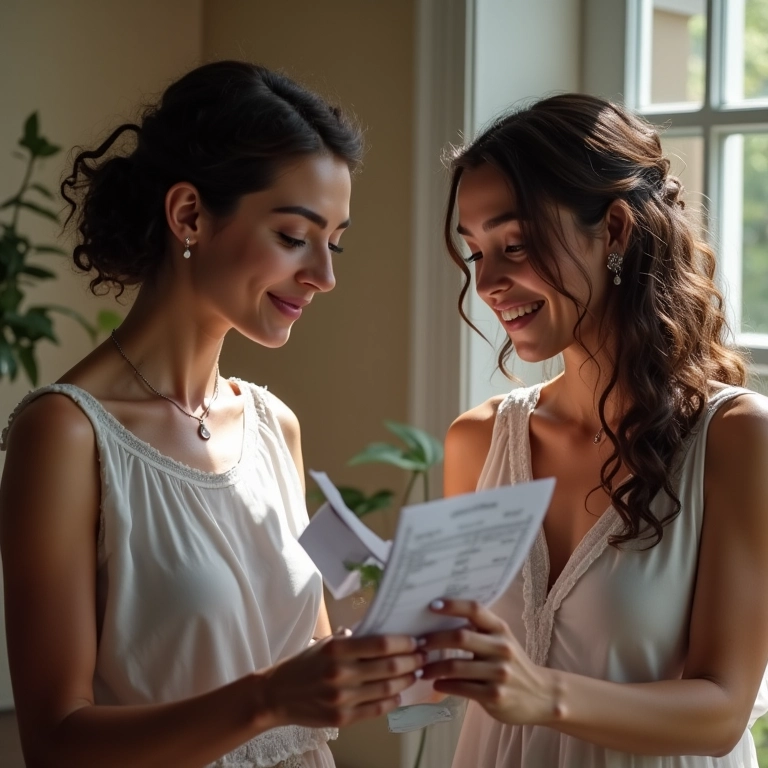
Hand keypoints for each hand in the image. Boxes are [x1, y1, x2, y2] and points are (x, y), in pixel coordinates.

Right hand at [261, 630, 425, 727]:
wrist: (277, 695)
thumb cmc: (305, 664)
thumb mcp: (326, 643)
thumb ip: (353, 639)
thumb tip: (386, 633)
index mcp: (337, 650)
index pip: (381, 644)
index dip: (404, 643)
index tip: (416, 640)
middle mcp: (341, 673)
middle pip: (389, 667)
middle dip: (412, 661)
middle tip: (423, 656)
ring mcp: (342, 698)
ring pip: (387, 689)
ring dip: (406, 680)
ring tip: (414, 673)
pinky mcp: (342, 719)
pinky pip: (376, 710)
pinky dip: (392, 701)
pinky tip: (398, 694)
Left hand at [418, 599, 558, 724]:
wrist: (541, 696)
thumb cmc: (511, 663)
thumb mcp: (500, 640)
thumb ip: (478, 629)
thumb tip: (439, 615)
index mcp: (500, 629)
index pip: (474, 609)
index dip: (452, 605)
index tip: (430, 605)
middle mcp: (501, 648)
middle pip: (460, 637)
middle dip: (434, 640)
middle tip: (418, 644)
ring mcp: (499, 673)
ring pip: (456, 666)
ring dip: (433, 667)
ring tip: (421, 669)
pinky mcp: (495, 696)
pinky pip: (461, 688)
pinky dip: (444, 685)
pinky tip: (436, 684)